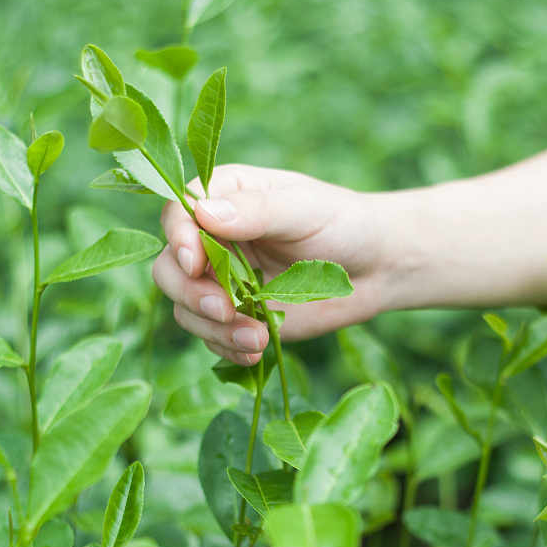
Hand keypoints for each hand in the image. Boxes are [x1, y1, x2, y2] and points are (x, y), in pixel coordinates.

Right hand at [153, 164, 395, 364]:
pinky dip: (228, 347)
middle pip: (170, 268)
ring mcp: (222, 281)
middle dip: (189, 293)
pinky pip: (212, 336)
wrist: (376, 267)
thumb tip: (204, 213)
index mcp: (225, 197)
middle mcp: (214, 239)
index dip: (179, 239)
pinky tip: (256, 350)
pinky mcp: (237, 316)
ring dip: (213, 328)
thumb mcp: (304, 208)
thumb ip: (257, 211)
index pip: (178, 213)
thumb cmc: (343, 223)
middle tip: (224, 310)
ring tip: (256, 338)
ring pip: (186, 308)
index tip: (195, 264)